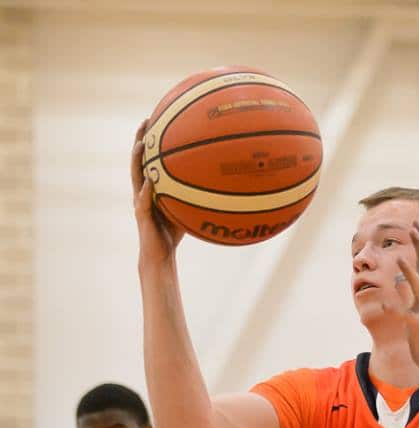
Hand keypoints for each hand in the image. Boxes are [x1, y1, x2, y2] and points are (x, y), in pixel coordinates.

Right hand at [131, 120, 184, 263]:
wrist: (160, 256)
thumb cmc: (173, 232)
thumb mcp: (187, 207)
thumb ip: (196, 193)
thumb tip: (220, 181)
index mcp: (151, 187)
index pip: (149, 158)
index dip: (152, 139)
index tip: (157, 117)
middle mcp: (142, 191)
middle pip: (138, 160)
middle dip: (141, 139)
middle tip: (146, 119)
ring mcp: (139, 202)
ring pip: (135, 176)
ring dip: (137, 159)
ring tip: (142, 144)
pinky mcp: (141, 216)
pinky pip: (144, 201)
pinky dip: (147, 190)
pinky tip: (150, 180)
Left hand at [395, 221, 418, 378]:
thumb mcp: (417, 310)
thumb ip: (409, 294)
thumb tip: (397, 278)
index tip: (416, 225)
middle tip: (414, 227)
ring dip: (410, 272)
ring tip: (400, 257)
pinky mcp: (418, 327)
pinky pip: (404, 316)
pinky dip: (393, 309)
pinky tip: (381, 304)